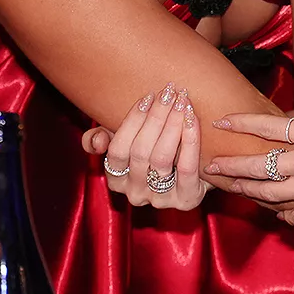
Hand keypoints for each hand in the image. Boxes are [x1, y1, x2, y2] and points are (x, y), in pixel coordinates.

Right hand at [80, 82, 209, 209]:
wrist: (197, 170)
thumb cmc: (157, 149)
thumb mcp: (127, 141)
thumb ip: (102, 139)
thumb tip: (96, 142)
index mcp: (116, 179)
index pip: (117, 150)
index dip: (132, 121)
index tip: (148, 96)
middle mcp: (135, 193)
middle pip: (141, 151)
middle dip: (156, 117)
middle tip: (169, 93)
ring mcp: (160, 199)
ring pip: (162, 158)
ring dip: (172, 124)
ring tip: (181, 102)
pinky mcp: (186, 200)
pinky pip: (187, 167)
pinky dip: (189, 140)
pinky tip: (191, 119)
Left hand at [208, 111, 293, 245]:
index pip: (271, 125)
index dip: (244, 122)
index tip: (223, 121)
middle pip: (259, 163)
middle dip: (231, 165)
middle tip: (211, 165)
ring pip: (269, 191)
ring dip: (246, 190)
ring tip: (230, 188)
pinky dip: (282, 215)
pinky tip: (274, 214)